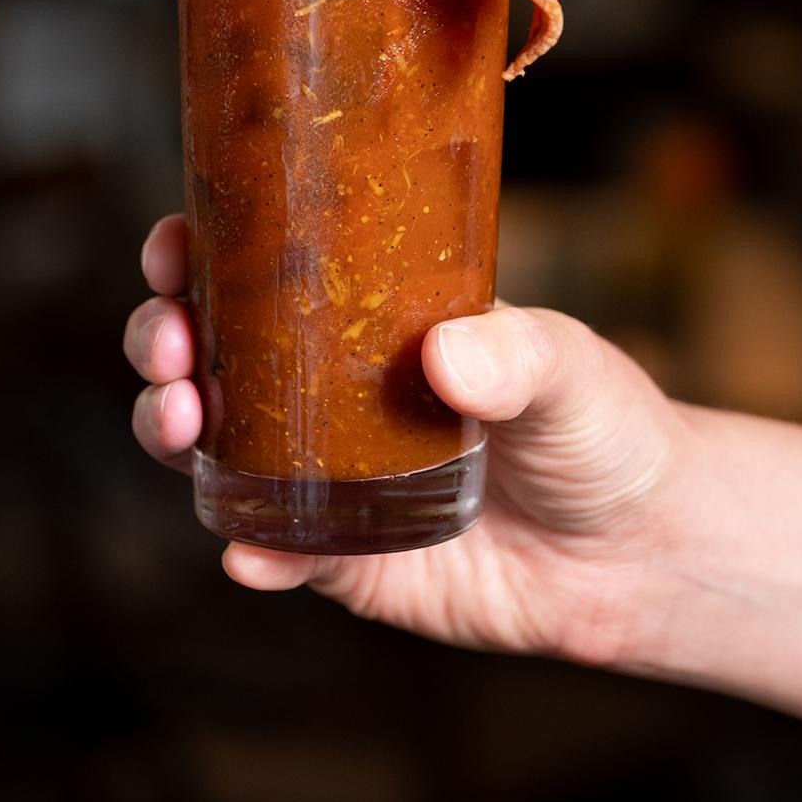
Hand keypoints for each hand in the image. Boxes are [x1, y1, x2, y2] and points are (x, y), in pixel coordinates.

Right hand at [125, 214, 683, 666]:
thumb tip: (446, 354)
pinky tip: (249, 551)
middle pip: (208, 352)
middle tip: (170, 341)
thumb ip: (516, 354)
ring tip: (182, 418)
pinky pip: (277, 554)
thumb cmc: (602, 424)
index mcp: (370, 318)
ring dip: (173, 430)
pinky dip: (250, 551)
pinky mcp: (348, 559)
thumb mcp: (568, 364)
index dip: (198, 252)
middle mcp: (331, 391)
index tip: (174, 242)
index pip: (260, 270)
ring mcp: (330, 474)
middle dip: (162, 337)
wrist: (640, 550)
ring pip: (215, 447)